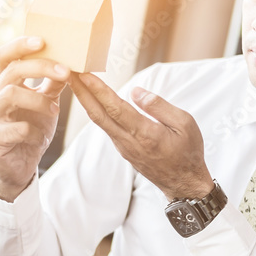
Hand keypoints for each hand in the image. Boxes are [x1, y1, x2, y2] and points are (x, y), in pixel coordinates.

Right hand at [0, 37, 68, 200]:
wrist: (18, 166)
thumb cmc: (31, 131)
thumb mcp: (45, 104)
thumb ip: (53, 84)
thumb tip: (70, 63)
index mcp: (5, 85)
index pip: (5, 56)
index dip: (20, 45)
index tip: (42, 40)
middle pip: (11, 70)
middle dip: (40, 67)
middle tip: (65, 71)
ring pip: (10, 95)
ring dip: (38, 99)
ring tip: (55, 110)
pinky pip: (16, 128)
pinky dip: (33, 131)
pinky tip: (39, 137)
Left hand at [69, 73, 213, 200]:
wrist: (183, 184)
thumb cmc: (188, 152)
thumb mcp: (185, 124)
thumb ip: (159, 107)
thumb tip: (135, 91)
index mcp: (146, 134)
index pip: (116, 109)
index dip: (98, 91)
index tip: (84, 74)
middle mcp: (129, 142)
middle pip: (98, 114)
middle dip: (81, 92)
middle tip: (67, 72)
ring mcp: (123, 147)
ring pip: (99, 121)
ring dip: (85, 100)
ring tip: (75, 80)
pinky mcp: (123, 149)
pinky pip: (106, 127)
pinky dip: (95, 110)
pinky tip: (91, 98)